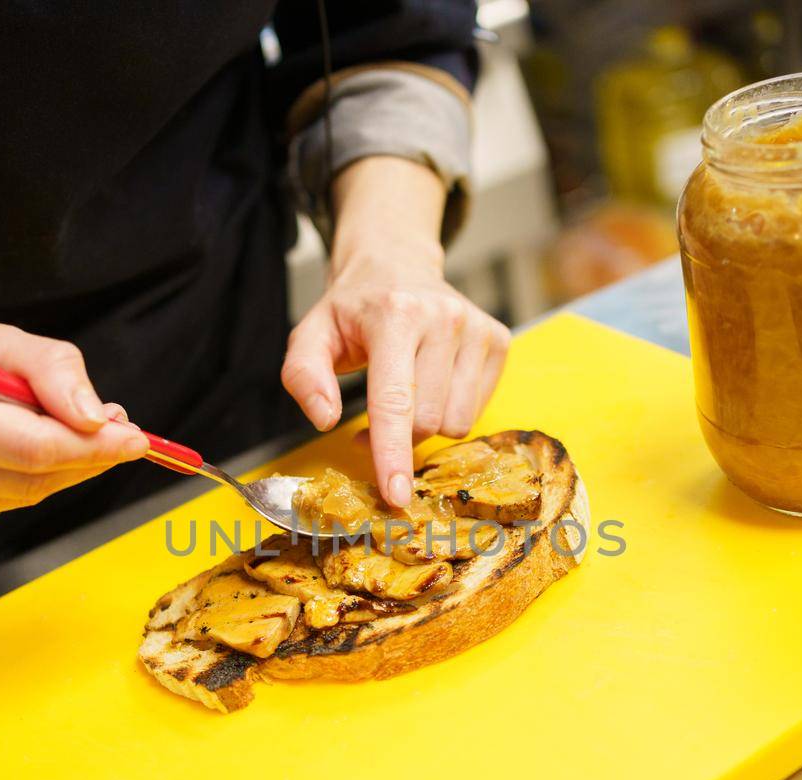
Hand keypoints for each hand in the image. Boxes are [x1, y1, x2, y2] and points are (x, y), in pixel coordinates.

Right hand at [0, 317, 148, 535]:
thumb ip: (50, 368)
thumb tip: (96, 418)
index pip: (29, 446)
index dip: (92, 446)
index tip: (135, 437)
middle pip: (31, 478)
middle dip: (87, 457)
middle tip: (122, 433)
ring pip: (23, 497)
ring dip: (63, 469)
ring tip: (72, 431)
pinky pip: (1, 507)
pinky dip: (28, 481)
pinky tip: (18, 453)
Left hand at [280, 158, 510, 507]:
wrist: (397, 263)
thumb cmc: (352, 310)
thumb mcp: (310, 335)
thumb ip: (303, 377)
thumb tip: (325, 420)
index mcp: (395, 315)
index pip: (396, 401)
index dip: (394, 454)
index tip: (396, 494)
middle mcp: (445, 318)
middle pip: (428, 421)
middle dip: (399, 436)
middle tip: (375, 418)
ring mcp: (477, 328)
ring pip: (457, 422)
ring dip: (425, 427)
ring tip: (404, 398)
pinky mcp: (498, 339)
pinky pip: (477, 409)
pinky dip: (449, 411)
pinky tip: (430, 386)